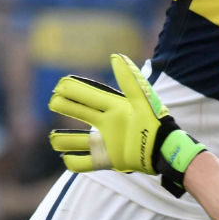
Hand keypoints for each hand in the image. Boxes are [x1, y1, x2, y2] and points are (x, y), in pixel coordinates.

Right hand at [47, 54, 205, 196]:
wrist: (164, 150)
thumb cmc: (155, 122)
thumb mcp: (143, 99)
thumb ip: (129, 79)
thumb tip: (115, 56)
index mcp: (112, 107)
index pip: (87, 95)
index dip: (72, 89)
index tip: (60, 85)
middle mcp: (105, 123)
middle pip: (77, 112)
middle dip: (63, 106)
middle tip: (54, 102)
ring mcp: (104, 142)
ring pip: (74, 140)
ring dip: (63, 140)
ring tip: (55, 138)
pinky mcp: (106, 160)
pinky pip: (82, 163)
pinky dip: (72, 161)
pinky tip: (67, 158)